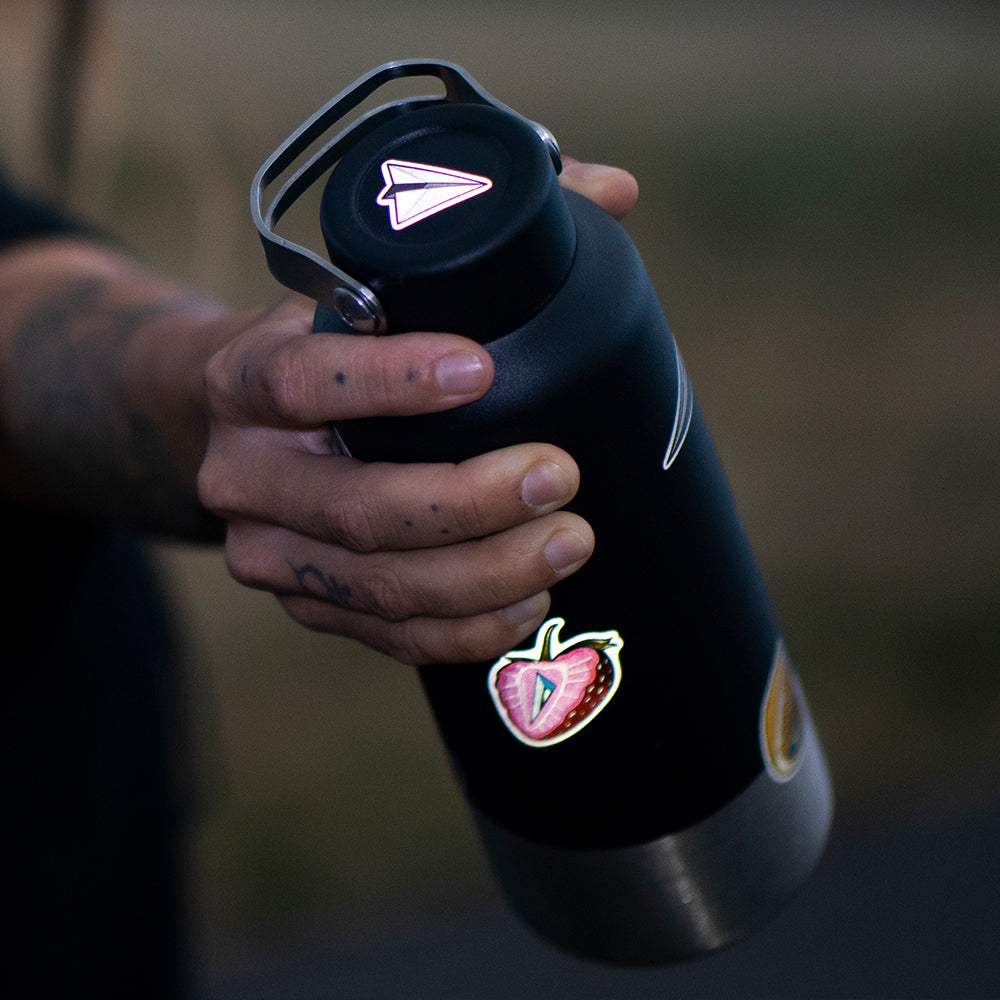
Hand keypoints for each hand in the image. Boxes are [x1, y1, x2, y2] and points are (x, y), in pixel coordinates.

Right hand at [198, 161, 637, 664]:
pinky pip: (388, 635)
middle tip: (559, 473)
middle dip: (468, 501)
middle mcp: (244, 473)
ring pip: (379, 585)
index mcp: (246, 377)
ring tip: (571, 540)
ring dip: (484, 573)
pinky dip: (465, 629)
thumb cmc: (326, 344)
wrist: (247, 426)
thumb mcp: (366, 279)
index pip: (302, 381)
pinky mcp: (308, 604)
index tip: (485, 369)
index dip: (391, 381)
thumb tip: (614, 191)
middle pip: (353, 508)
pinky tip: (529, 604)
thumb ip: (478, 221)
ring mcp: (270, 551)